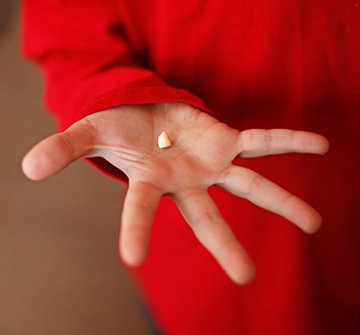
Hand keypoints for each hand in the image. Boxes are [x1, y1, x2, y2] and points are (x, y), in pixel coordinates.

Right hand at [22, 102, 328, 283]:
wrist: (147, 112)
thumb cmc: (119, 128)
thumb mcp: (87, 132)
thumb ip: (63, 150)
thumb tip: (27, 169)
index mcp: (150, 183)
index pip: (140, 211)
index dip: (134, 232)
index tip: (130, 261)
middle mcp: (186, 182)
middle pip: (206, 217)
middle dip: (224, 245)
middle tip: (246, 279)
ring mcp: (211, 164)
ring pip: (249, 186)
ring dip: (281, 203)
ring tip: (314, 225)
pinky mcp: (227, 141)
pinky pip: (261, 141)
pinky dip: (288, 140)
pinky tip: (320, 145)